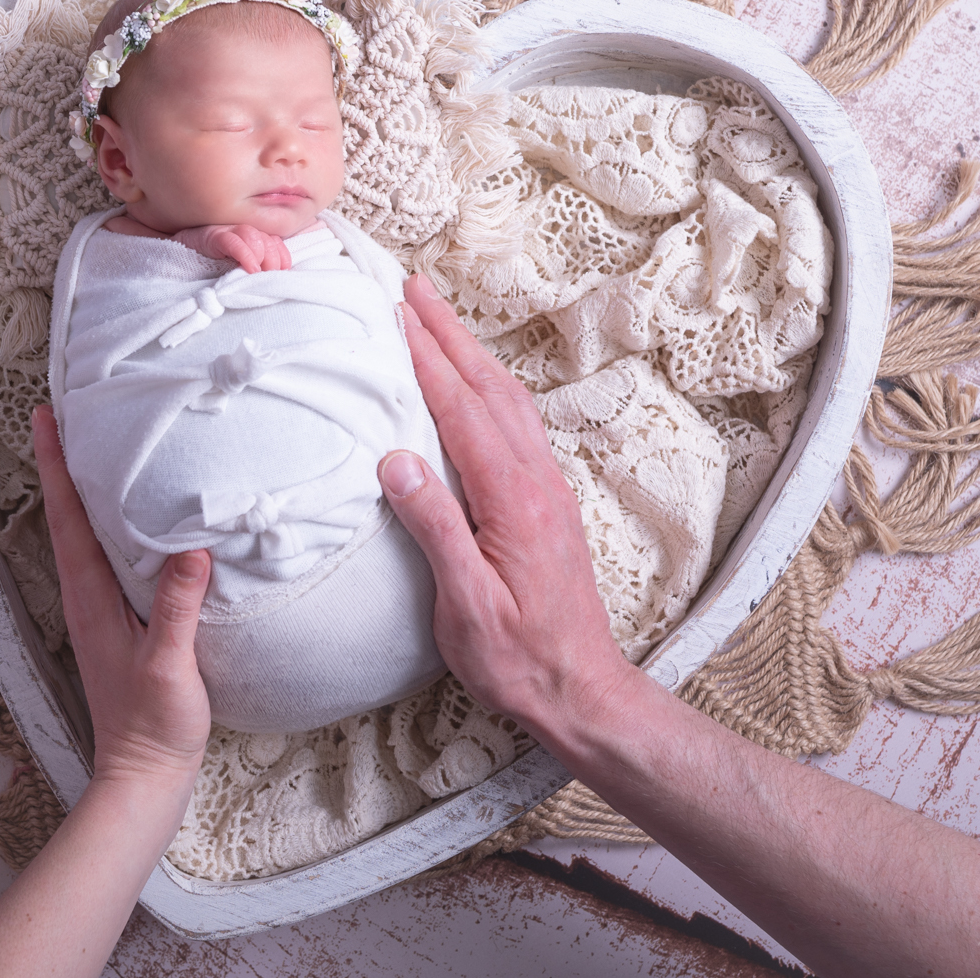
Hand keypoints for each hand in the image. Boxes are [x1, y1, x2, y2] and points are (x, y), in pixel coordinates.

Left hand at [31, 405, 212, 787]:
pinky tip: (138, 517)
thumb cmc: (153, 727)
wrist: (145, 779)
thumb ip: (175, 608)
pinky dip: (115, 525)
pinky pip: (111, 558)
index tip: (45, 417)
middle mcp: (88, 598)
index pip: (68, 519)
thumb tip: (190, 549)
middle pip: (70, 517)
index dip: (58, 466)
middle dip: (66, 464)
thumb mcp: (169, 666)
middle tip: (70, 413)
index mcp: (91, 600)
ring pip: (88, 536)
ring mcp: (103, 611)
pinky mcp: (123, 623)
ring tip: (100, 448)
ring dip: (88, 491)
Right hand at [178, 223, 292, 272]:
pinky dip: (245, 254)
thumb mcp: (234, 271)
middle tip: (271, 275)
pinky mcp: (210, 236)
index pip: (274, 241)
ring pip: (253, 236)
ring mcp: (225, 231)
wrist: (173, 261)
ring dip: (262, 256)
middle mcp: (239, 231)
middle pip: (267, 238)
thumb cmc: (207, 269)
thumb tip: (276, 278)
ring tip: (259, 273)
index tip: (284, 271)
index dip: (283, 256)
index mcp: (249, 239)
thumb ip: (254, 269)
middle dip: (274, 258)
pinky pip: (232, 241)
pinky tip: (250, 268)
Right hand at [377, 274, 636, 743]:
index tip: (397, 313)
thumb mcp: (467, 606)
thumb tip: (397, 460)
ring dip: (470, 354)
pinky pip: (515, 424)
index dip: (427, 358)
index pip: (461, 411)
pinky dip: (487, 387)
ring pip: (507, 401)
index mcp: (513, 500)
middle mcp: (536, 482)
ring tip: (436, 320)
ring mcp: (547, 489)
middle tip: (413, 289)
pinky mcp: (547, 503)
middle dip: (449, 334)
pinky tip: (472, 386)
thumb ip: (435, 529)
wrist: (582, 690)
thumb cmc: (519, 660)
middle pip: (489, 389)